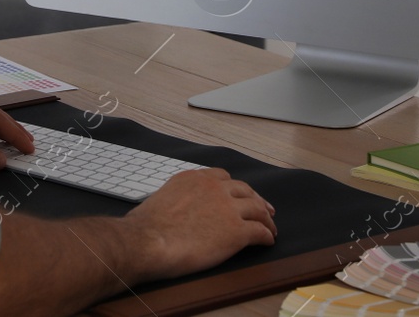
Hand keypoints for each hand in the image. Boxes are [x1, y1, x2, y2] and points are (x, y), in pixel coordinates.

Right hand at [125, 168, 276, 280]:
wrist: (149, 240)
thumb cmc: (147, 226)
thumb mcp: (162, 198)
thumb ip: (177, 198)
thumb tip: (176, 210)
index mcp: (195, 179)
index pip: (222, 177)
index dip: (234, 188)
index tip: (240, 194)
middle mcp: (214, 188)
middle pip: (244, 190)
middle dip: (257, 199)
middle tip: (266, 209)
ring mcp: (228, 208)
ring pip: (257, 209)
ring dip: (266, 219)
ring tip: (270, 228)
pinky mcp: (237, 231)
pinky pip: (259, 231)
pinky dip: (266, 235)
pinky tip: (268, 240)